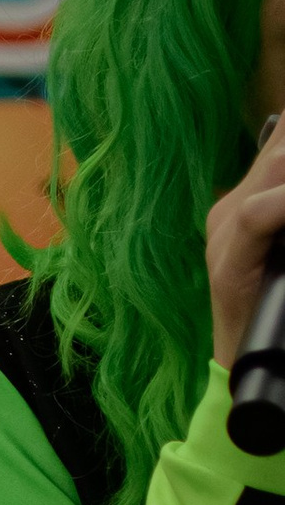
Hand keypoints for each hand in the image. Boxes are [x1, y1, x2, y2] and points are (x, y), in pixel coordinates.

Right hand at [206, 111, 284, 371]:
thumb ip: (282, 210)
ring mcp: (224, 234)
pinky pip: (256, 215)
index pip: (281, 138)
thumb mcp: (281, 246)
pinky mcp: (227, 264)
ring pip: (275, 168)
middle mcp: (230, 210)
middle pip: (281, 144)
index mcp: (247, 201)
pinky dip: (282, 204)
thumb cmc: (277, 308)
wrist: (250, 366)